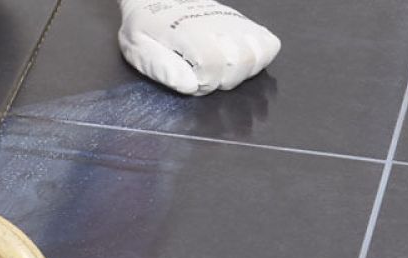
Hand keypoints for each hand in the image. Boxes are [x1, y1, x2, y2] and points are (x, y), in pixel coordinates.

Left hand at [118, 0, 280, 95]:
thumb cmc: (147, 26)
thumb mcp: (138, 47)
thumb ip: (160, 66)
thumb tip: (188, 85)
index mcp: (188, 31)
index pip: (212, 64)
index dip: (204, 82)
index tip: (192, 82)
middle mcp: (217, 24)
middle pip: (239, 63)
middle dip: (222, 80)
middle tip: (204, 77)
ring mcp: (235, 22)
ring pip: (257, 55)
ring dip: (241, 73)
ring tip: (221, 71)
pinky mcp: (245, 24)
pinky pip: (269, 45)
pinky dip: (259, 59)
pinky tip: (238, 62)